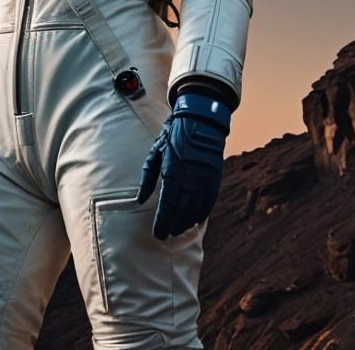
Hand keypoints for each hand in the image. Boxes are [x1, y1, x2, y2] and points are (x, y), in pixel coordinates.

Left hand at [136, 92, 230, 239]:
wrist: (200, 121)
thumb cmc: (173, 135)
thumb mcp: (155, 152)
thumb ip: (148, 177)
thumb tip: (140, 199)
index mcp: (172, 172)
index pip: (167, 206)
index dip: (162, 223)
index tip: (158, 234)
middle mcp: (189, 179)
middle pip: (181, 211)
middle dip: (173, 225)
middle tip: (166, 234)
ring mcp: (204, 180)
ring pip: (195, 210)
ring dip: (186, 222)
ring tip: (178, 229)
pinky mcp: (214, 178)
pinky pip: (208, 202)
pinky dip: (201, 214)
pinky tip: (195, 220)